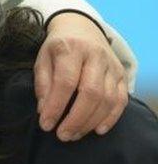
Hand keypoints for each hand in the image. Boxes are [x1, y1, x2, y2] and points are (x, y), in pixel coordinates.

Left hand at [35, 12, 128, 140]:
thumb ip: (42, 84)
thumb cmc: (57, 47)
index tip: (46, 124)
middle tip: (62, 135)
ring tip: (74, 134)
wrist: (81, 28)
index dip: (56, 106)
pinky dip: (111, 118)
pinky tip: (97, 130)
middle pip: (90, 92)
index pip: (65, 82)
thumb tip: (44, 110)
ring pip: (107, 98)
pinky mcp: (122, 74)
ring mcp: (112, 65)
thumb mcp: (42, 59)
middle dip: (76, 118)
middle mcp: (95, 56)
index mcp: (71, 48)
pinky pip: (121, 100)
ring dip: (90, 121)